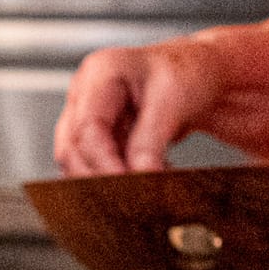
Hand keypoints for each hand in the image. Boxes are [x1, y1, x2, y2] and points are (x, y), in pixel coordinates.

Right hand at [54, 38, 228, 174]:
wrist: (197, 74)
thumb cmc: (186, 74)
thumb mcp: (173, 102)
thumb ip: (150, 142)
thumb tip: (139, 177)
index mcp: (99, 73)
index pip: (87, 128)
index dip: (104, 163)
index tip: (128, 187)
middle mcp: (84, 93)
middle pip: (72, 148)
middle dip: (100, 177)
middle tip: (134, 196)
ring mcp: (84, 115)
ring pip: (76, 162)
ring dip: (106, 181)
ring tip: (144, 186)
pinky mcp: (94, 137)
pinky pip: (92, 166)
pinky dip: (113, 179)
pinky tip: (140, 179)